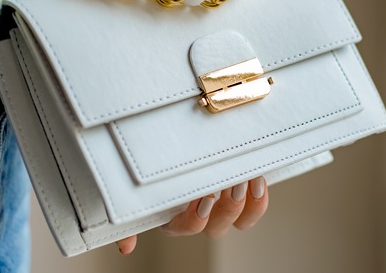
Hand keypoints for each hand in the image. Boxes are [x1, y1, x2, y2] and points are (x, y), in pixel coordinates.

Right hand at [115, 177, 268, 254]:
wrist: (185, 137)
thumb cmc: (161, 163)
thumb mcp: (142, 188)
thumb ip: (131, 220)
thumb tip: (126, 248)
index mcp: (174, 216)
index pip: (185, 228)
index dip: (196, 218)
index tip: (203, 196)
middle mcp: (200, 216)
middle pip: (216, 228)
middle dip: (226, 208)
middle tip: (231, 184)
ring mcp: (223, 208)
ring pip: (239, 222)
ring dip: (246, 204)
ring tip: (248, 179)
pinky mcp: (242, 194)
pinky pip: (254, 209)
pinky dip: (259, 199)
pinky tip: (258, 178)